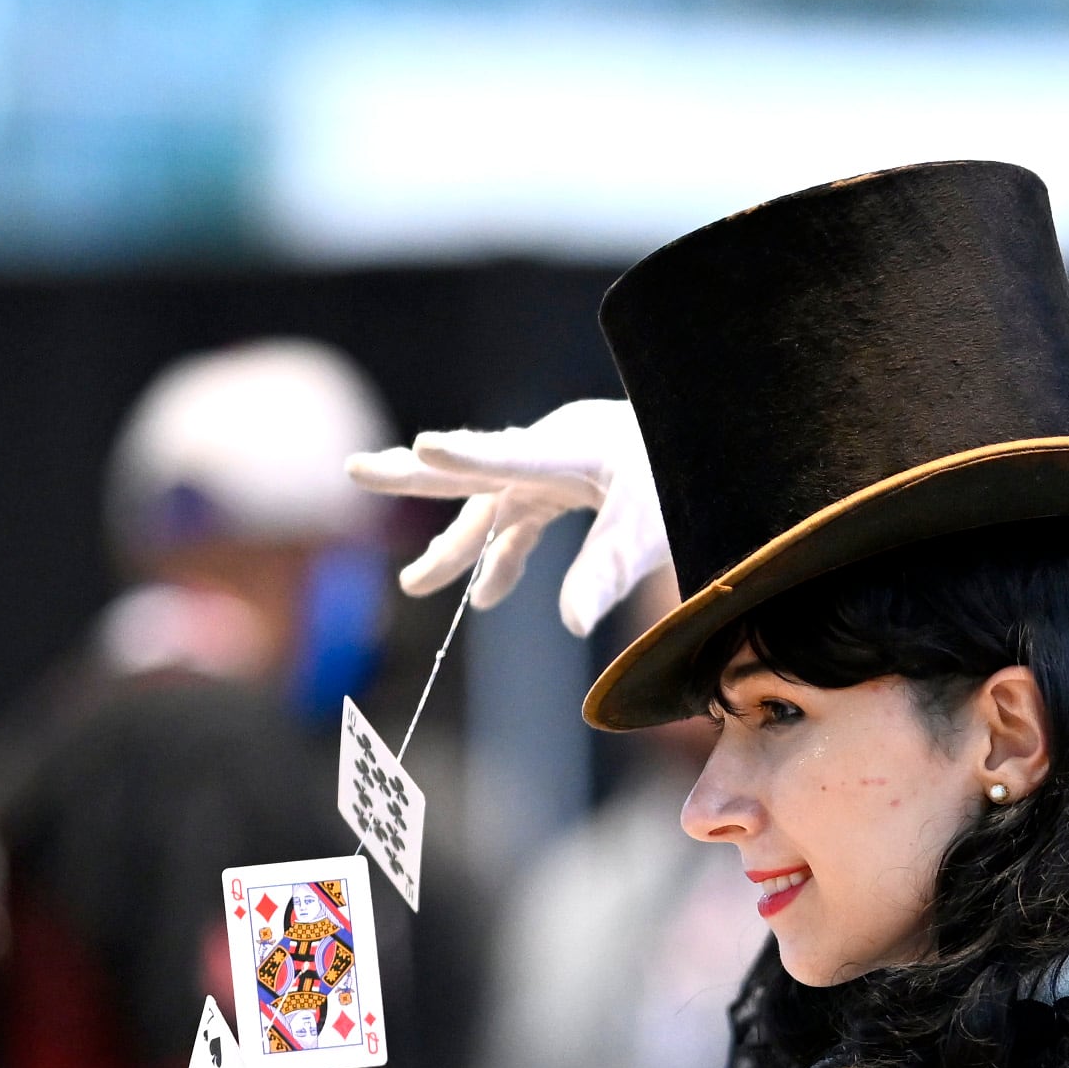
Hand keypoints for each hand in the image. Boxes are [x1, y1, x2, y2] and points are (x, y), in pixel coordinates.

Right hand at [347, 397, 671, 633]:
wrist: (712, 445)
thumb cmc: (686, 478)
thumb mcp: (652, 528)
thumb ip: (609, 570)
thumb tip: (571, 623)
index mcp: (573, 445)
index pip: (512, 453)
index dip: (467, 454)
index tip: (423, 447)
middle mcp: (550, 450)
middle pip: (474, 470)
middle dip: (413, 476)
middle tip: (356, 470)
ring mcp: (550, 468)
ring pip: (488, 505)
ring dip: (456, 546)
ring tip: (415, 583)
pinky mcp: (558, 485)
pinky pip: (517, 522)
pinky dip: (501, 556)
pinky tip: (484, 597)